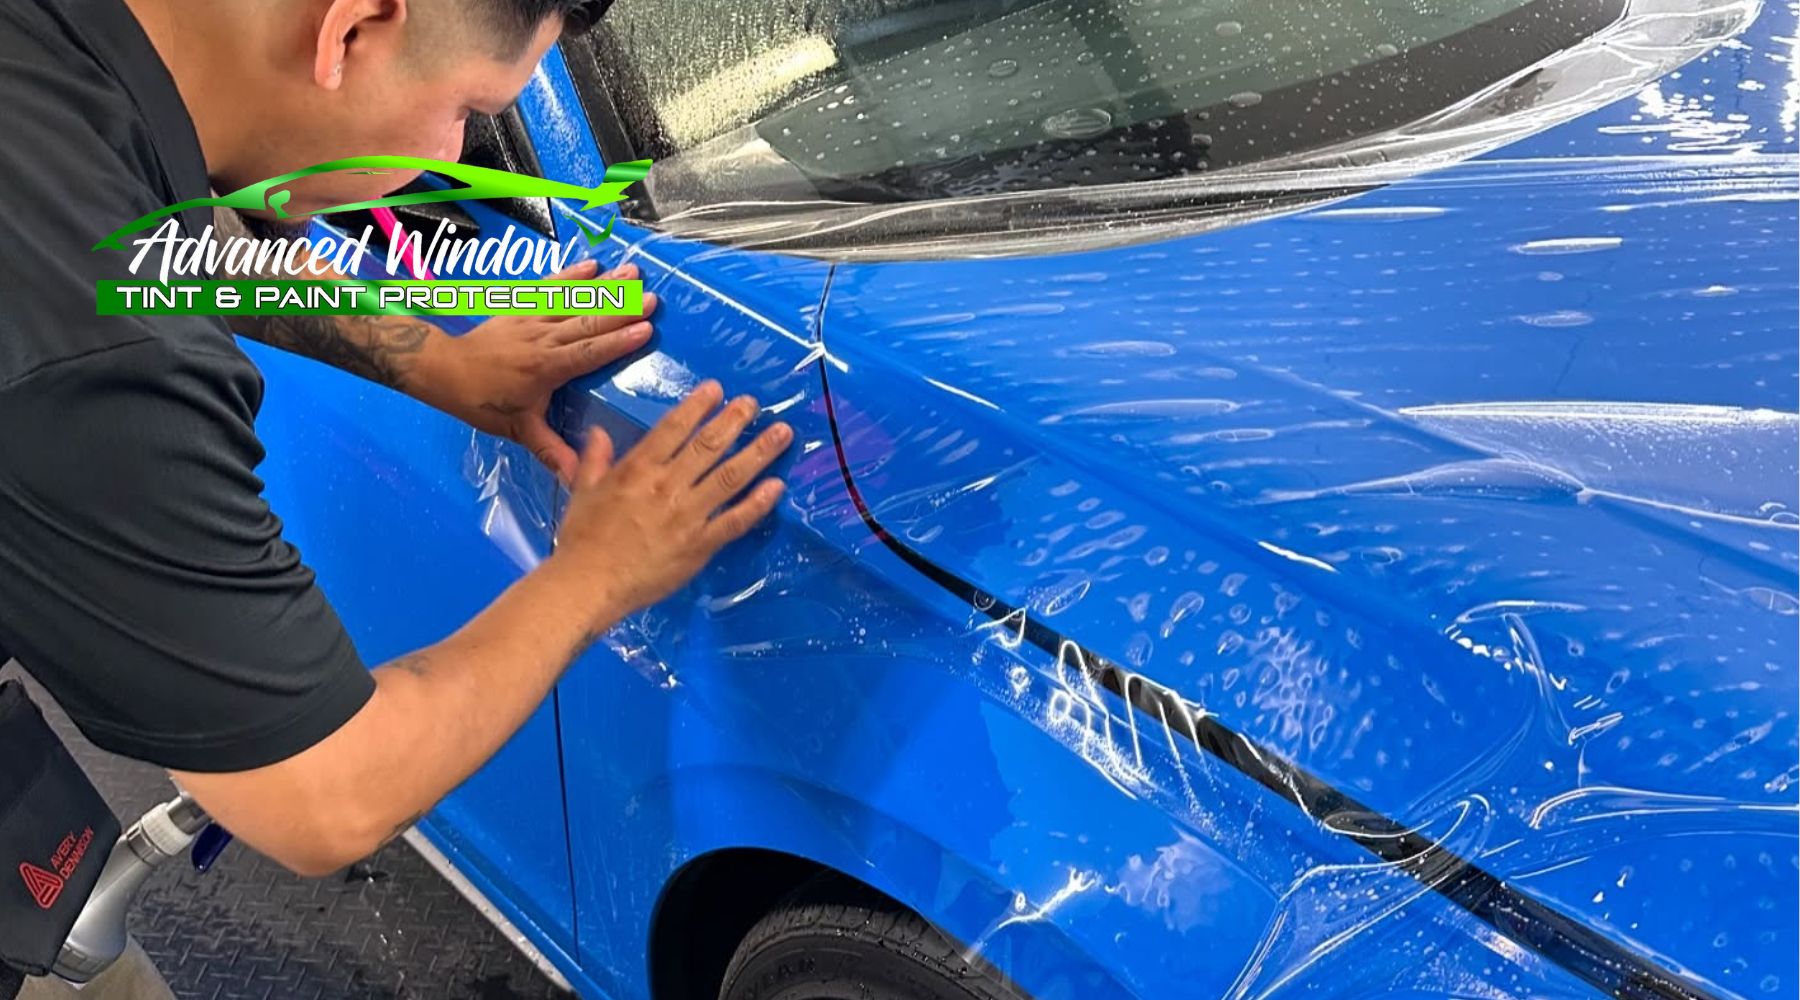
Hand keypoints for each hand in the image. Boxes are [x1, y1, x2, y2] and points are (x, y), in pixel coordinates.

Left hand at [416, 260, 656, 482]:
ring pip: (573, 301)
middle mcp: (542, 339)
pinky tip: (592, 264)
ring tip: (633, 273)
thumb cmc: (483, 402)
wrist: (442, 370)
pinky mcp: (521, 308)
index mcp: (545, 369)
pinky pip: (549, 289)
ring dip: (605, 287)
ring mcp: (532, 320)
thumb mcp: (518, 430)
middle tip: (653, 298)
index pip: (587, 354)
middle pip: (587, 322)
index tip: (646, 330)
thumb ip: (550, 451)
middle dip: (622, 310)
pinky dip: (570, 276)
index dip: (617, 342)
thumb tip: (579, 478)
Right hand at [548, 381, 791, 623]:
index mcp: (638, 469)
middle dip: (734, 420)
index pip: (673, 428)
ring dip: (758, 452)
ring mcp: (688, 515)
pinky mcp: (701, 545)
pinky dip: (759, 503)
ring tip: (782, 433)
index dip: (698, 406)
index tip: (717, 389)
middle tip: (753, 403)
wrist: (589, 584)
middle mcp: (667, 486)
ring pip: (730, 476)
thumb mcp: (582, 490)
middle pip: (708, 445)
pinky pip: (736, 520)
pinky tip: (777, 486)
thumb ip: (595, 459)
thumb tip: (600, 431)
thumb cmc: (582, 539)